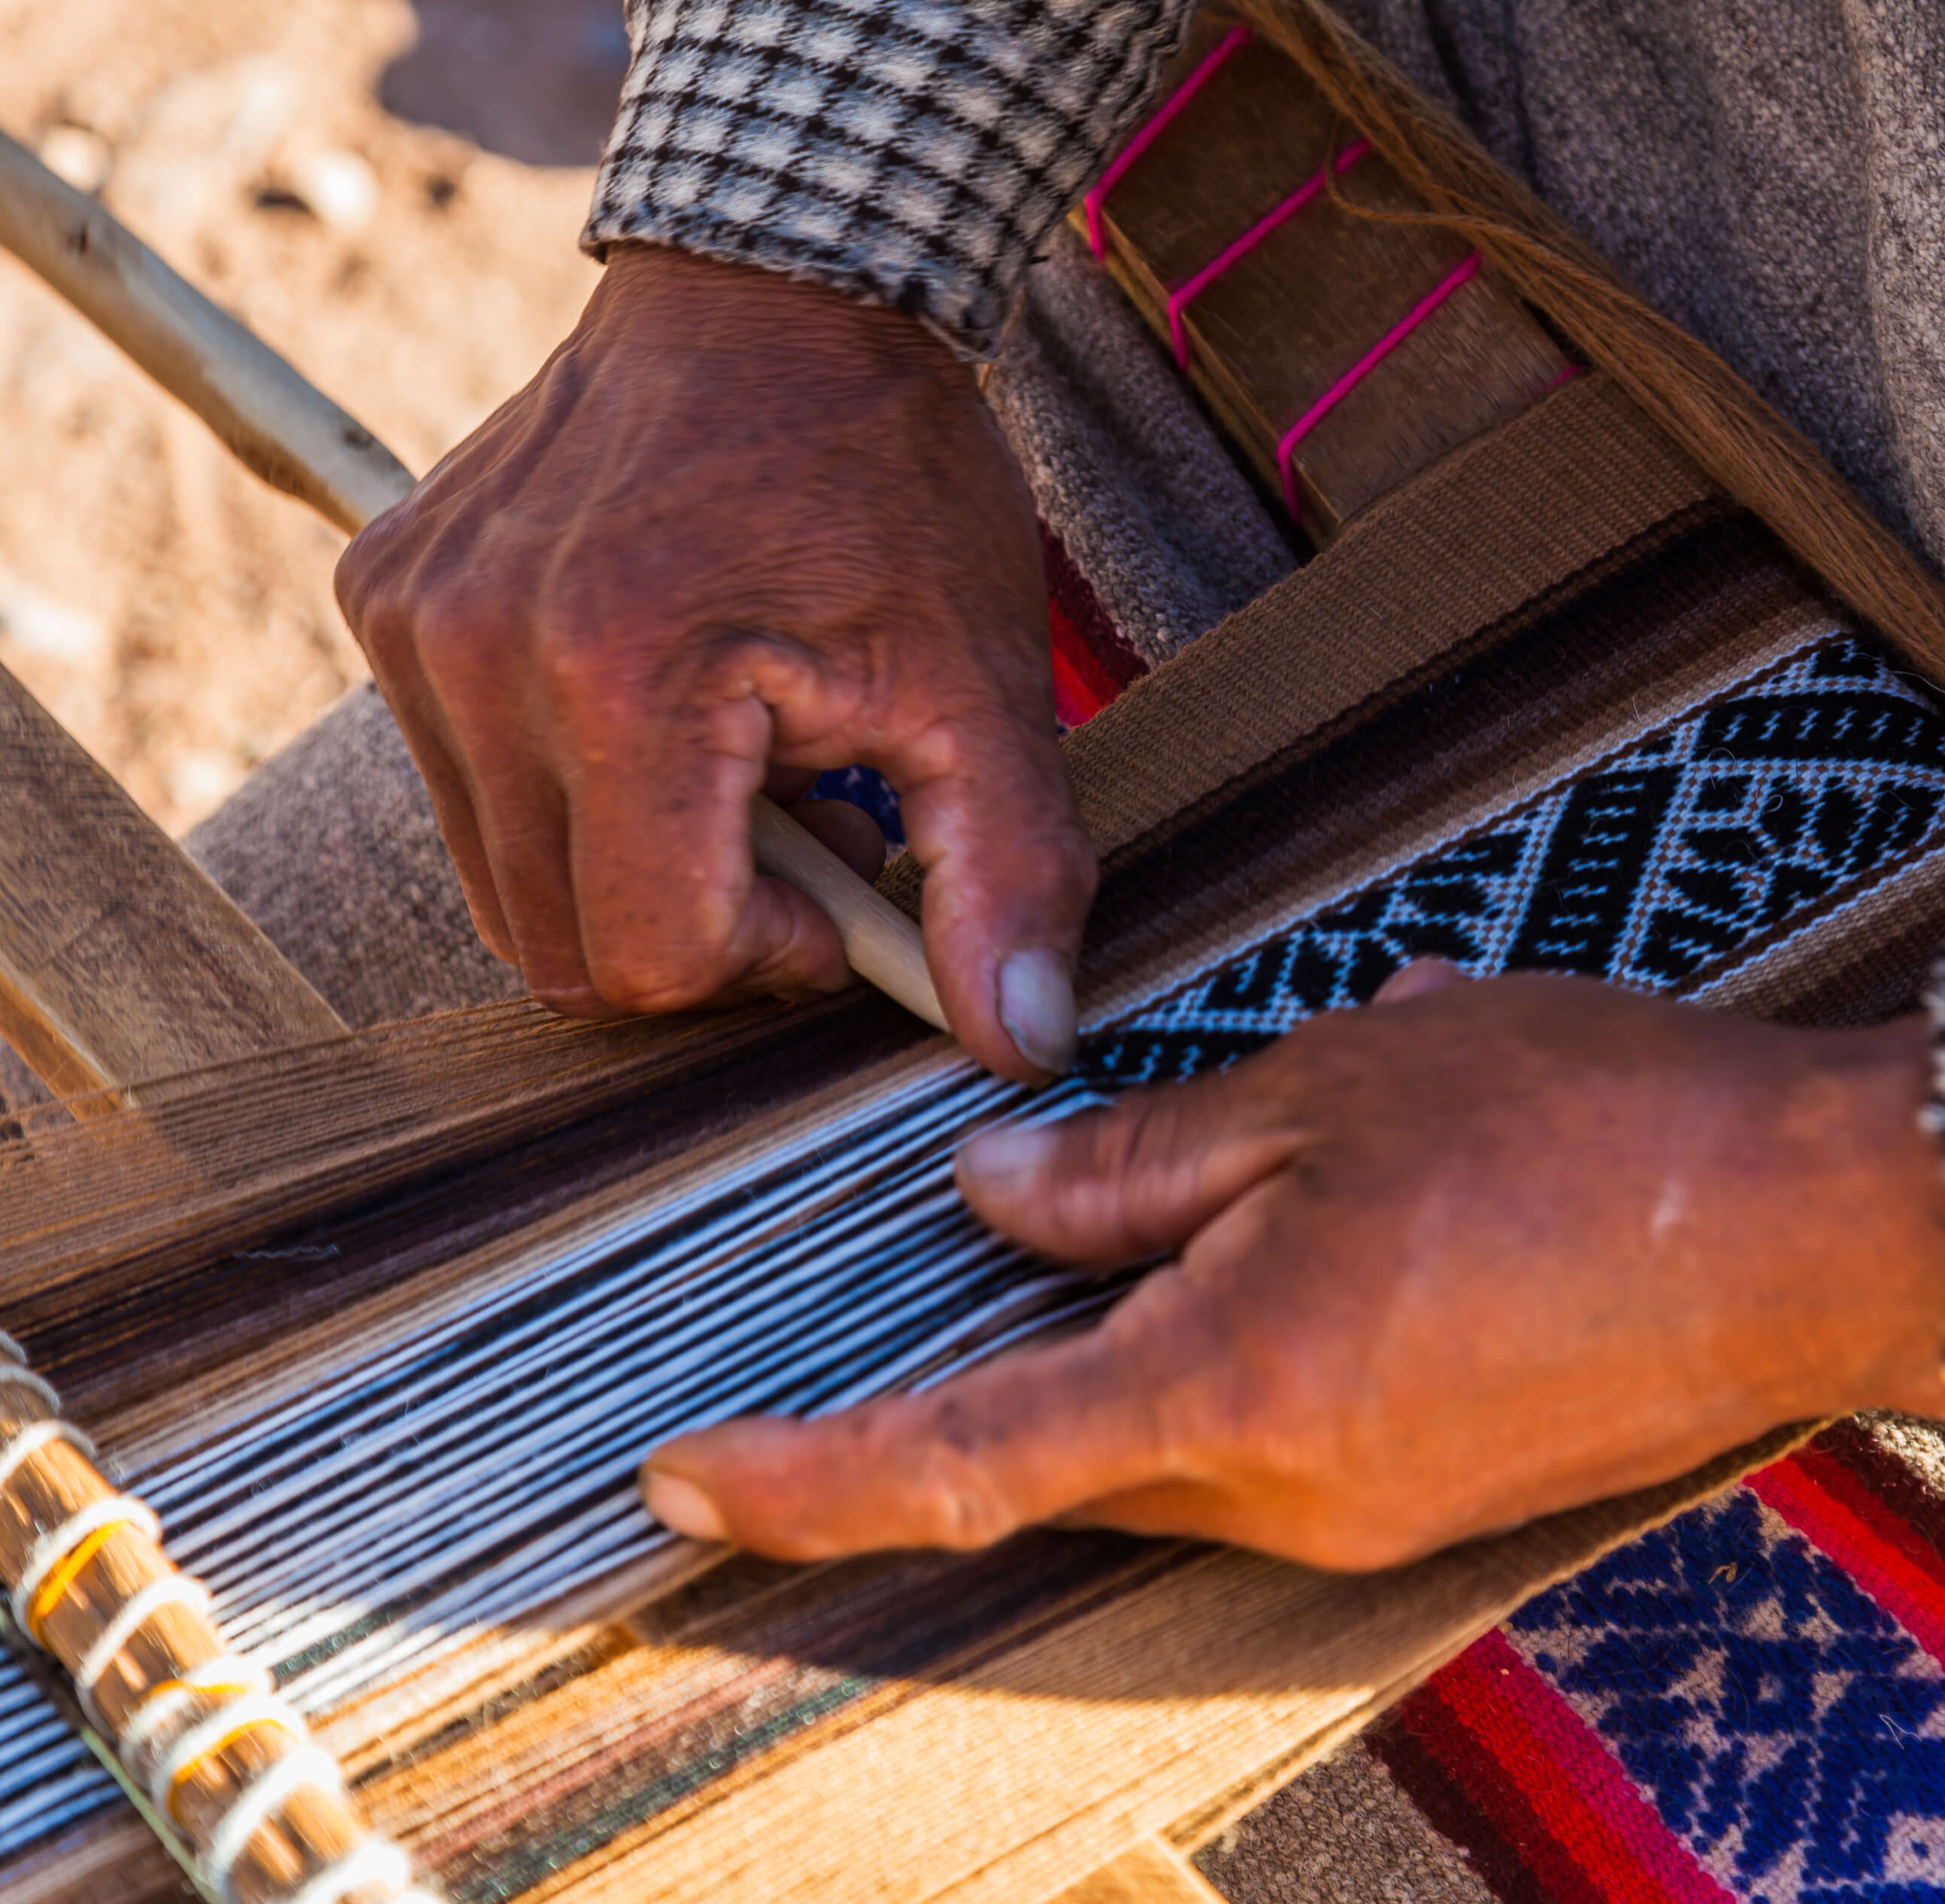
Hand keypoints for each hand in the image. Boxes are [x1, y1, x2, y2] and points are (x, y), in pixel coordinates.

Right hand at [336, 245, 1090, 1079]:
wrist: (777, 284)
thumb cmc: (889, 472)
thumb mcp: (984, 683)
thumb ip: (1007, 874)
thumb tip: (1019, 1041)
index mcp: (620, 679)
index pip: (653, 957)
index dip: (769, 957)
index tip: (849, 875)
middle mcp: (479, 656)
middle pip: (564, 950)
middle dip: (702, 928)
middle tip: (812, 827)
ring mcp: (414, 626)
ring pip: (507, 889)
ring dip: (636, 868)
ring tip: (749, 764)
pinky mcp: (388, 602)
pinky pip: (469, 792)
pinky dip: (573, 795)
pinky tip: (672, 711)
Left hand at [638, 968, 1944, 1569]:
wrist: (1822, 1228)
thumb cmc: (1587, 1128)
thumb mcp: (1333, 1086)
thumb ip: (1139, 1162)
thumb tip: (999, 1197)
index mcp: (1232, 1389)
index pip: (960, 1457)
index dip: (805, 1479)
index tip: (680, 1486)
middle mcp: (1287, 1495)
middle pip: (1071, 1445)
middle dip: (1010, 1358)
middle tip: (1032, 1226)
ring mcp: (1370, 1515)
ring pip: (1181, 1427)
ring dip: (1174, 1307)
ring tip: (1303, 1141)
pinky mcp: (1437, 1495)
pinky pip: (1286, 1421)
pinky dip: (1264, 1319)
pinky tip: (1365, 1192)